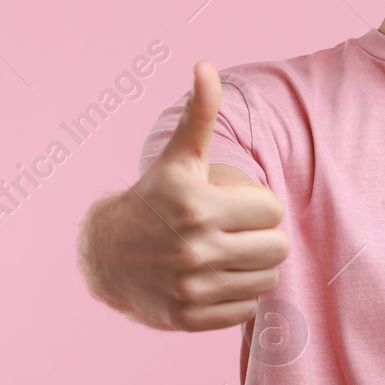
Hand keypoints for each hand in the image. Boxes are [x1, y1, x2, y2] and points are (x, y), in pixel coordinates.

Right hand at [78, 60, 289, 331]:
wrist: (107, 254)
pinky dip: (238, 296)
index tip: (233, 205)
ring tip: (228, 253)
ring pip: (268, 280)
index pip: (273, 210)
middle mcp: (193, 249)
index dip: (258, 206)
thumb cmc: (156, 198)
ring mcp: (191, 287)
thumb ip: (200, 113)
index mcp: (197, 206)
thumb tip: (205, 66)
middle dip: (262, 237)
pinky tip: (215, 279)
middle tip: (236, 231)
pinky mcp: (189, 318)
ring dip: (254, 267)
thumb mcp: (180, 157)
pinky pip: (247, 310)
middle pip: (277, 248)